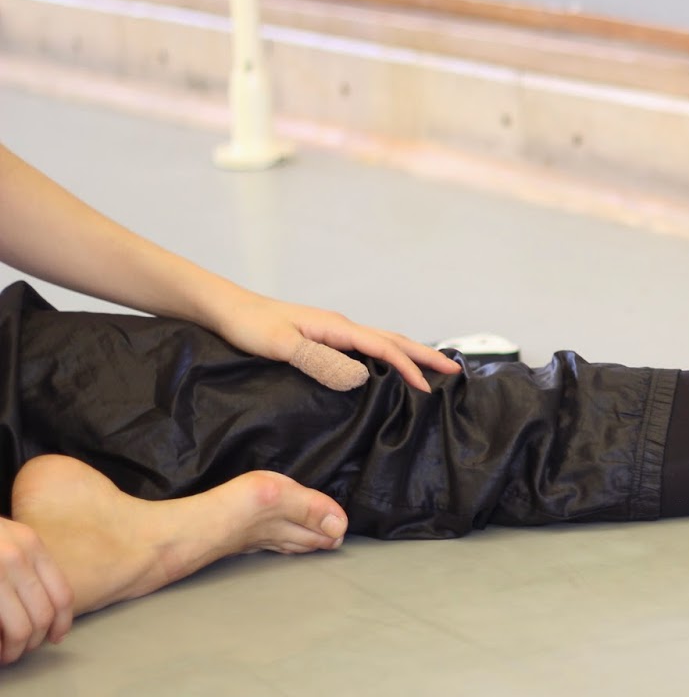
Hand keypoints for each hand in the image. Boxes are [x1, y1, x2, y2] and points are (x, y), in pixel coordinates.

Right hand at [0, 516, 72, 665]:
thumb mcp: (9, 538)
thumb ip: (28, 564)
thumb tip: (47, 611)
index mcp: (31, 545)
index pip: (62, 594)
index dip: (61, 623)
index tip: (55, 637)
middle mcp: (15, 558)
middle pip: (42, 615)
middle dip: (32, 642)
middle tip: (20, 650)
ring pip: (20, 628)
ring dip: (14, 649)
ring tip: (5, 654)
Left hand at [207, 289, 461, 393]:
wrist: (225, 308)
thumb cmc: (248, 326)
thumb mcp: (281, 345)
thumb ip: (319, 359)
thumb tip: (361, 377)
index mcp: (336, 328)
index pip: (384, 348)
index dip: (409, 367)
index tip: (429, 388)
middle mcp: (341, 326)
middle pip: (393, 340)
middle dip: (425, 355)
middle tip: (455, 370)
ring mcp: (333, 331)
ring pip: (383, 342)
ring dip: (410, 354)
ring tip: (432, 367)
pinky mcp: (323, 338)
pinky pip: (367, 348)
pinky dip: (389, 356)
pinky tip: (388, 367)